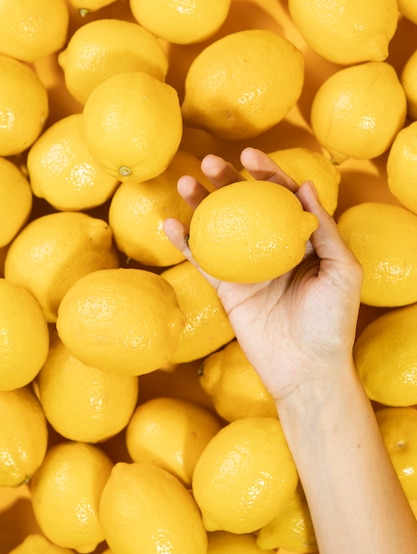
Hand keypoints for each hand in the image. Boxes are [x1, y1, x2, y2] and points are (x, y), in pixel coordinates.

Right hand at [164, 147, 362, 404]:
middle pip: (246, 207)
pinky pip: (203, 262)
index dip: (267, 173)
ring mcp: (248, 269)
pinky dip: (186, 243)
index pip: (282, 198)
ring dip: (202, 205)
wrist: (306, 368)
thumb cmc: (332, 321)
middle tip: (209, 162)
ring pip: (220, 229)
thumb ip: (324, 229)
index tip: (249, 156)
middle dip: (227, 180)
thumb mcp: (342, 270)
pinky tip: (171, 224)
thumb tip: (305, 186)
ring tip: (186, 183)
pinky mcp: (228, 291)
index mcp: (302, 242)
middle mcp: (272, 250)